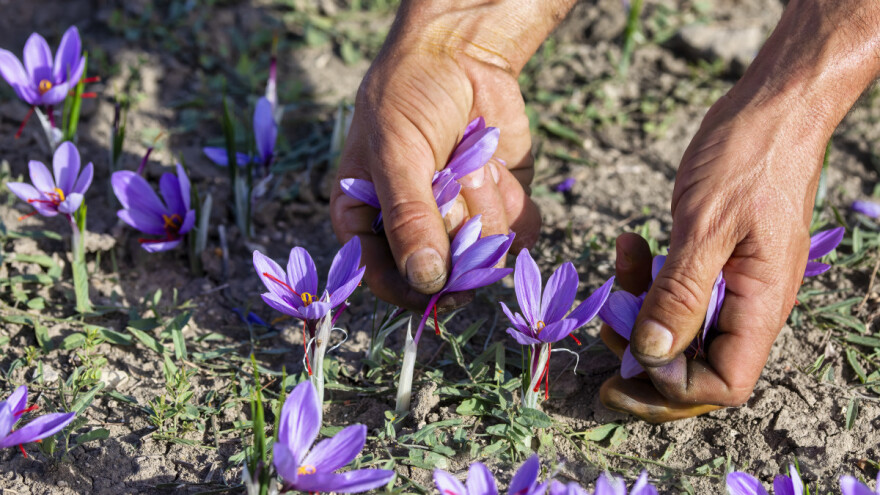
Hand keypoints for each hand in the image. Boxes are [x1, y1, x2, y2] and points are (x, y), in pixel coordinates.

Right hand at [330, 1, 574, 310]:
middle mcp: (414, 229)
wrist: (464, 52)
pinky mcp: (498, 208)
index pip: (385, 280)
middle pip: (445, 272)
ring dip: (485, 203)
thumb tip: (426, 281)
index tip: (443, 288)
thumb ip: (408, 218)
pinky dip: (515, 201)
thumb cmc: (410, 94)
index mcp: (368, 220)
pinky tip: (495, 165)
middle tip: (453, 178)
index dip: (414, 290)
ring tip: (469, 157)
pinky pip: (519, 232)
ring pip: (486, 251)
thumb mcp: (396, 153)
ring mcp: (460, 220)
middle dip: (457, 226)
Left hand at [599, 0, 879, 421]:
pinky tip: (630, 246)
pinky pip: (678, 293)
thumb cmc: (747, 157)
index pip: (721, 385)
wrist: (774, 107)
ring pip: (681, 329)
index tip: (626, 360)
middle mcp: (750, 306)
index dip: (670, 388)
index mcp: (760, 306)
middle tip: (605, 322)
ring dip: (639, 309)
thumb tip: (650, 355)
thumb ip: (678, 296)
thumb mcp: (705, 227)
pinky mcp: (717, 264)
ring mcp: (735, 286)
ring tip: (620, 261)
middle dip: (644, 355)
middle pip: (695, 367)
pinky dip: (648, 280)